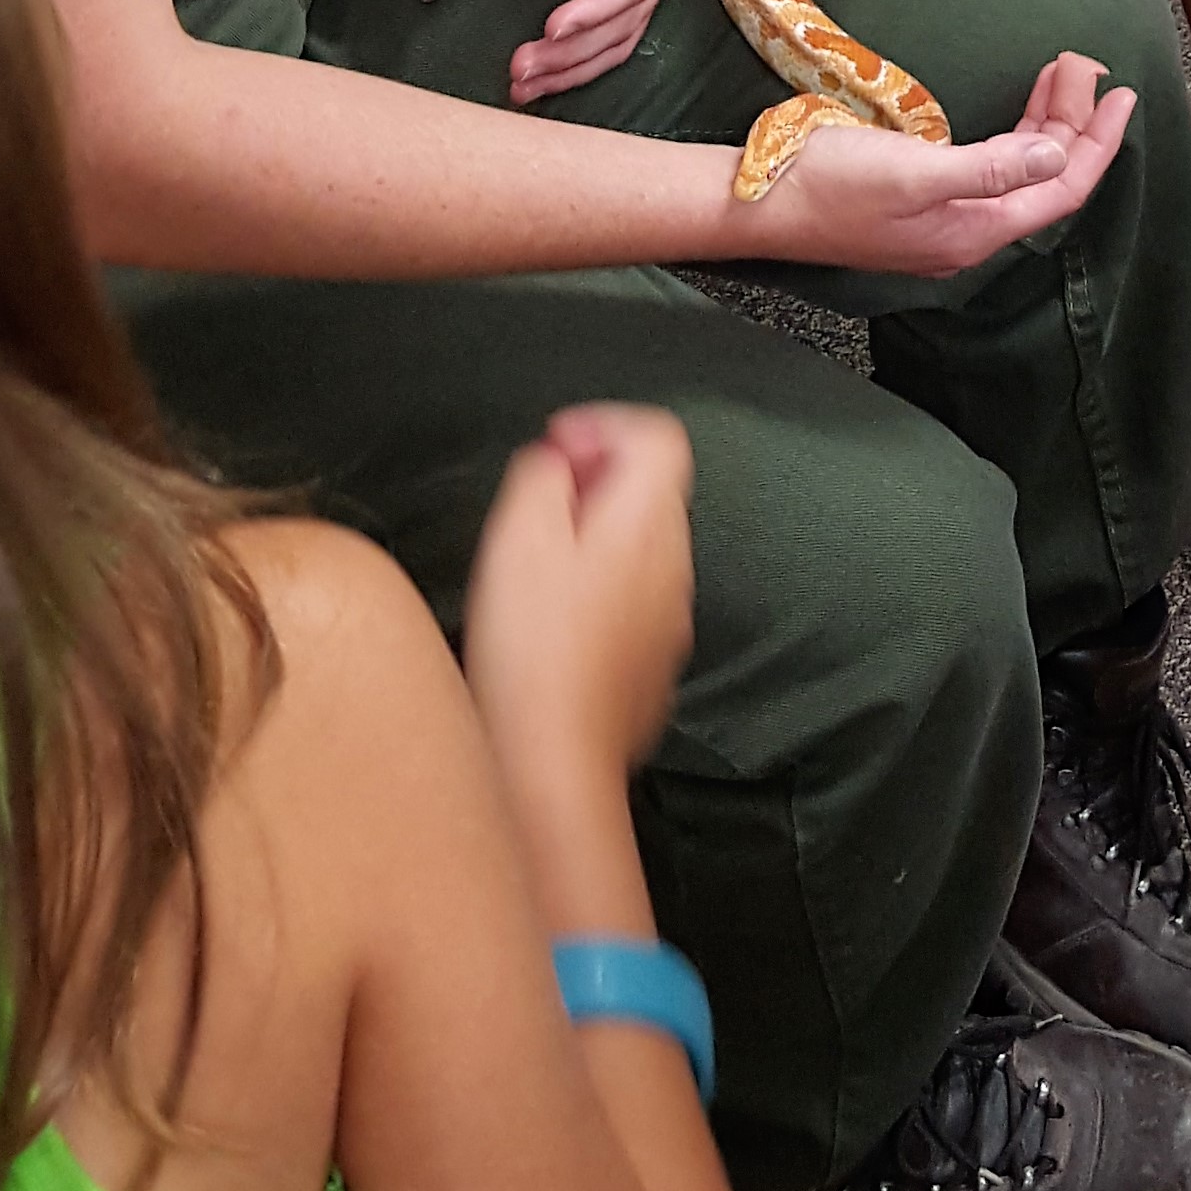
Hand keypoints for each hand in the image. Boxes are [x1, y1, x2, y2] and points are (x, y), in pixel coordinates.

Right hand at [462, 403, 699, 792]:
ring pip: (640, 548)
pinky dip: (596, 590)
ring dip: (593, 537)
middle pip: (652, 491)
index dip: (605, 426)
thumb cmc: (532, 657)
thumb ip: (542, 478)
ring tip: (533, 563)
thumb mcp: (518, 539)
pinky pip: (632, 603)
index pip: (660, 437)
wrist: (552, 764)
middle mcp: (672, 568)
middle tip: (537, 502)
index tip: (556, 447)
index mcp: (647, 525)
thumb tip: (556, 460)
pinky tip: (548, 622)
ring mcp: (667, 622)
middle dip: (594, 480)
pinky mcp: (650, 667)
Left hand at [509, 0, 707, 102]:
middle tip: (520, 70)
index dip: (598, 7)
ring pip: (617, 36)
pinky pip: (606, 27)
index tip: (555, 26)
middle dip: (574, 52)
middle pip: (625, 20)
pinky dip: (576, 55)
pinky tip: (540, 75)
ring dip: (572, 67)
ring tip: (520, 87)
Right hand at [735, 46, 1134, 274]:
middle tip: (1082, 64)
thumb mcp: (914, 172)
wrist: (755, 202)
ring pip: (1014, 167)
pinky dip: (1010, 133)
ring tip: (1060, 71)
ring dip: (1042, 122)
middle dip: (1071, 121)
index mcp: (973, 230)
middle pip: (1041, 175)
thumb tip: (1055, 161)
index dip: (1098, 144)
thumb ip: (988, 167)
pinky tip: (1013, 110)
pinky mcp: (919, 200)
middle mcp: (965, 230)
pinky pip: (988, 163)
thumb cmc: (829, 183)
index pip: (1060, 190)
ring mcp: (942, 217)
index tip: (1123, 95)